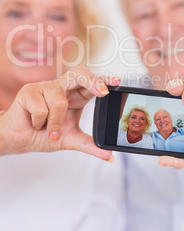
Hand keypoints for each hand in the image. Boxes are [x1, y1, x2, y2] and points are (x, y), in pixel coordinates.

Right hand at [0, 66, 120, 158]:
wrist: (19, 140)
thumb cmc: (45, 135)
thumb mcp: (71, 140)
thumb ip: (91, 146)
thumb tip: (110, 157)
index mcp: (76, 95)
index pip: (93, 83)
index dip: (104, 80)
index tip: (117, 83)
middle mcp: (63, 87)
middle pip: (79, 74)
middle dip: (92, 81)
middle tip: (102, 92)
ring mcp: (46, 87)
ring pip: (59, 101)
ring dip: (55, 122)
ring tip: (48, 130)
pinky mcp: (29, 91)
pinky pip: (41, 107)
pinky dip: (39, 122)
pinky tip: (35, 124)